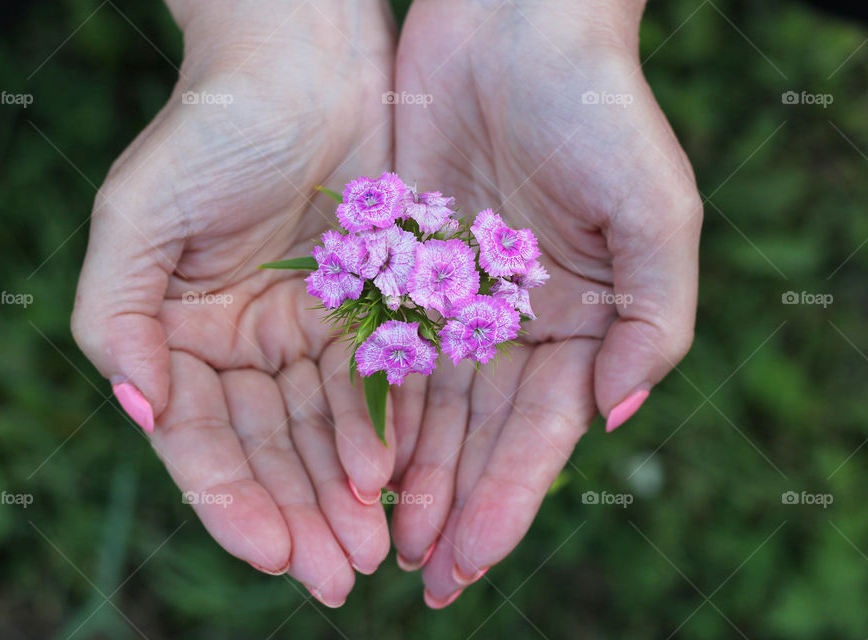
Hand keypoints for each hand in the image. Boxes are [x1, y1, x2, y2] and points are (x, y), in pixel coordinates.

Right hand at [71, 0, 397, 605]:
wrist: (301, 63)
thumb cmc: (210, 131)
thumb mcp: (137, 218)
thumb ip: (118, 321)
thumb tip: (139, 413)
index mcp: (179, 336)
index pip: (201, 440)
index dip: (233, 500)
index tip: (273, 553)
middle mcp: (241, 344)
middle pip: (269, 449)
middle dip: (300, 515)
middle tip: (337, 576)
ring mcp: (305, 331)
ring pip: (324, 430)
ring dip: (344, 491)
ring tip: (372, 547)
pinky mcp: (365, 309)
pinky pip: (374, 383)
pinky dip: (380, 431)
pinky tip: (391, 476)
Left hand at [389, 0, 700, 605]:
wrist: (517, 26)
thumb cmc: (600, 111)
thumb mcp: (654, 216)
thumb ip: (651, 321)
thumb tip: (612, 417)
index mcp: (581, 322)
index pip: (540, 434)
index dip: (506, 501)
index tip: (468, 559)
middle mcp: (518, 321)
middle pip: (478, 436)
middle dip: (450, 507)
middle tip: (416, 577)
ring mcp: (458, 296)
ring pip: (428, 405)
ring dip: (406, 474)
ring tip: (380, 536)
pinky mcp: (404, 263)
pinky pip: (386, 346)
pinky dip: (373, 405)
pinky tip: (352, 457)